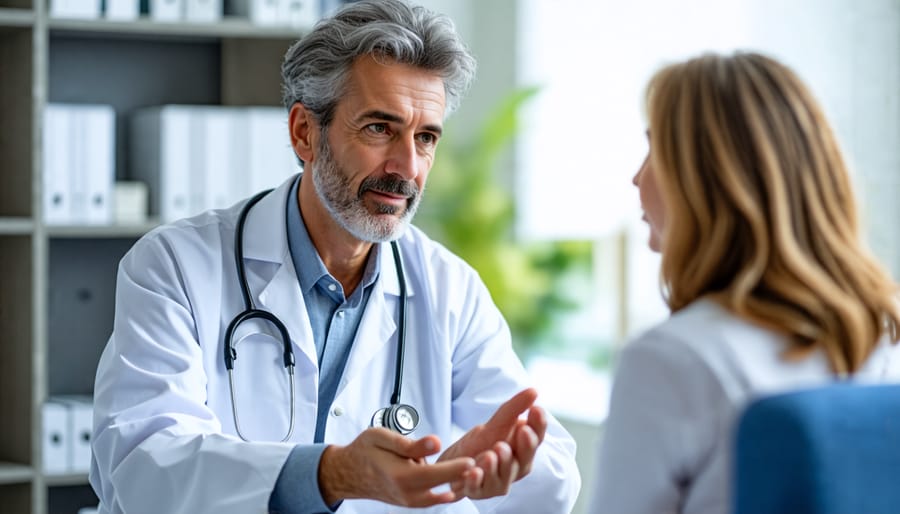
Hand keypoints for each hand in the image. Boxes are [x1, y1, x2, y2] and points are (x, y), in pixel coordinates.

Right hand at [318, 428, 474, 506]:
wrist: (348, 472)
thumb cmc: (364, 452)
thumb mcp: (382, 437)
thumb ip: (410, 443)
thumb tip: (435, 443)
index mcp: (401, 476)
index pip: (436, 474)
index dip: (456, 467)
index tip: (474, 459)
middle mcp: (407, 493)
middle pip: (443, 486)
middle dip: (464, 477)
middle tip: (485, 463)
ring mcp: (410, 500)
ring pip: (441, 495)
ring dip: (458, 484)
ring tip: (476, 469)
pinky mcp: (412, 501)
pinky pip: (434, 498)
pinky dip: (448, 490)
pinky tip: (458, 481)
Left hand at [439, 388, 546, 499]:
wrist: (455, 461)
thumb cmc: (482, 443)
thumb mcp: (497, 422)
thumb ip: (515, 408)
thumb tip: (534, 391)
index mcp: (523, 450)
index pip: (537, 438)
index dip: (539, 425)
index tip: (537, 410)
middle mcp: (515, 469)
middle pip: (525, 460)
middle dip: (525, 446)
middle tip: (523, 430)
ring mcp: (497, 482)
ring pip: (504, 476)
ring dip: (501, 463)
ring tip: (494, 450)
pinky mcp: (478, 491)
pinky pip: (478, 487)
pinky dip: (477, 480)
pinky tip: (474, 471)